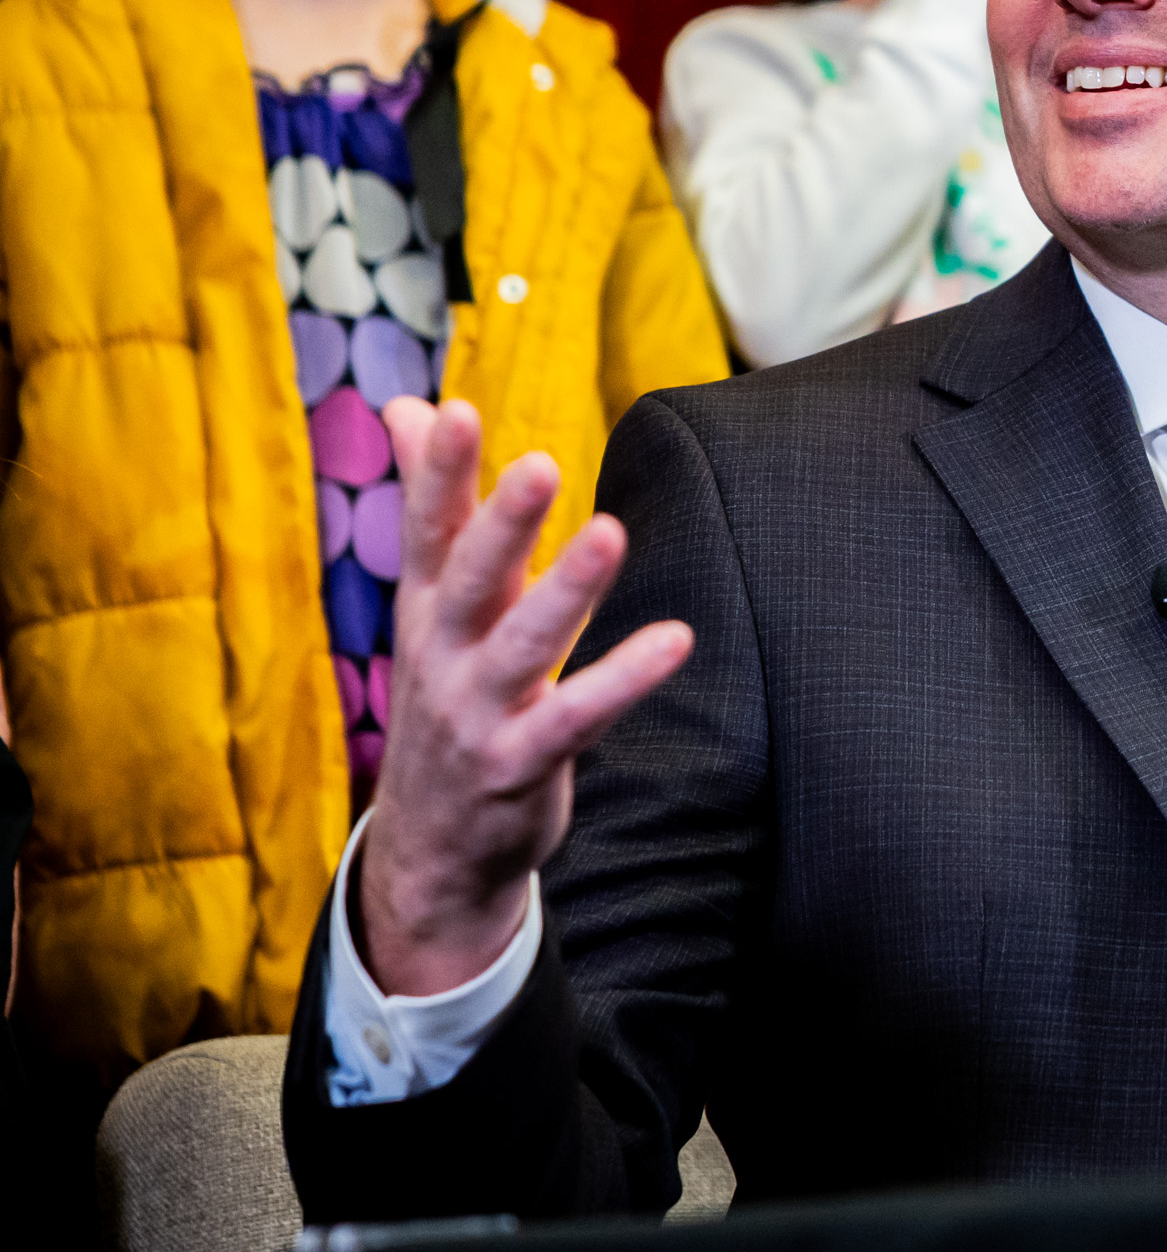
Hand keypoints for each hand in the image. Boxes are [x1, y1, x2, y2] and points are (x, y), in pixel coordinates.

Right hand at [356, 399, 692, 995]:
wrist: (428, 847)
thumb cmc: (446, 696)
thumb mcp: (429, 604)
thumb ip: (431, 504)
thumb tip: (406, 404)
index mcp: (424, 610)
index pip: (426, 531)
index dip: (435, 473)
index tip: (453, 410)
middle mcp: (442, 656)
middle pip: (469, 579)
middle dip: (500, 524)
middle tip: (539, 463)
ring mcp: (478, 714)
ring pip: (525, 645)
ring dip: (567, 591)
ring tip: (610, 533)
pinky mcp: (520, 764)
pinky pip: (576, 717)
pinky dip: (623, 678)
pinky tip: (675, 638)